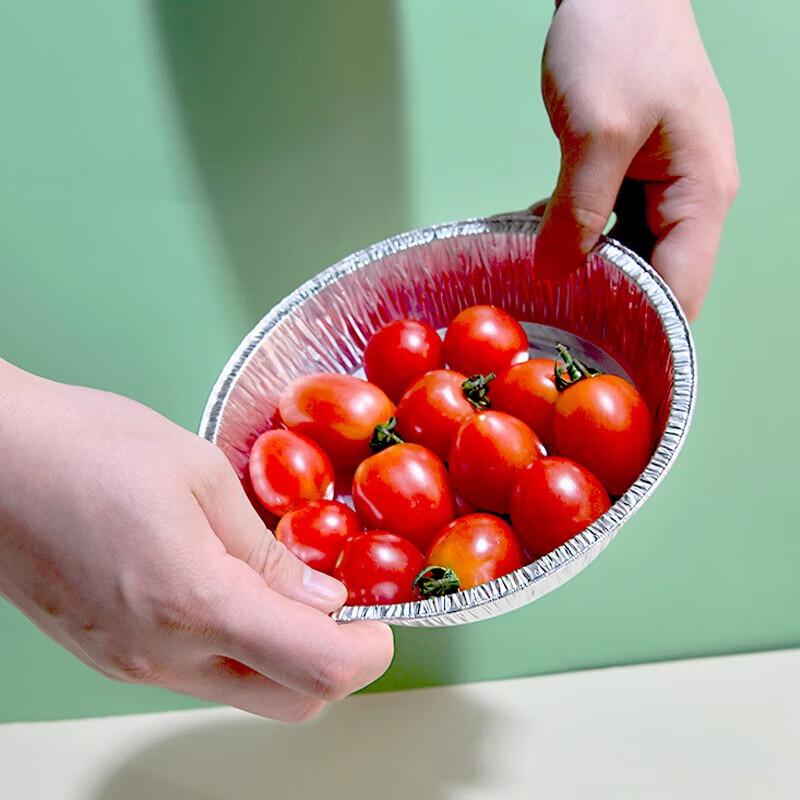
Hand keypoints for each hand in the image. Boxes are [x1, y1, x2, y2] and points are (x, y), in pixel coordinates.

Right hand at [0, 361, 392, 720]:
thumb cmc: (86, 447)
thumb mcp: (199, 474)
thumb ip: (268, 549)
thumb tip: (321, 596)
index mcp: (194, 600)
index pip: (316, 669)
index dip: (368, 652)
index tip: (381, 621)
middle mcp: (161, 655)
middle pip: (288, 702)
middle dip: (334, 663)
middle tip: (346, 605)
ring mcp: (132, 665)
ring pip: (244, 690)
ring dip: (285, 654)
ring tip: (289, 587)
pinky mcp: (113, 657)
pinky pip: (198, 673)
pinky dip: (237, 645)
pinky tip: (234, 590)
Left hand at [535, 0, 738, 319]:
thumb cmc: (620, 40)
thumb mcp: (595, 133)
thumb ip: (578, 212)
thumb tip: (556, 272)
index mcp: (701, 196)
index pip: (682, 292)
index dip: (644, 332)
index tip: (598, 359)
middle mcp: (691, 200)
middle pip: (656, 281)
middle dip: (608, 306)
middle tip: (554, 327)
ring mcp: (663, 188)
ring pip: (628, 256)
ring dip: (587, 272)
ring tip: (539, 287)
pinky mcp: (634, 175)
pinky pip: (609, 225)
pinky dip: (577, 238)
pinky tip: (540, 242)